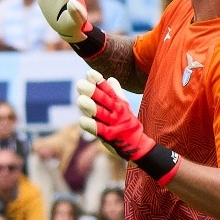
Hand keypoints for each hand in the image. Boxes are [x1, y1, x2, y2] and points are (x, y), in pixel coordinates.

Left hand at [76, 68, 177, 182]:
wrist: (139, 146)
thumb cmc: (128, 124)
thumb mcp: (124, 108)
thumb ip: (116, 93)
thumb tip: (111, 78)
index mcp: (119, 104)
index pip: (108, 91)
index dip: (99, 82)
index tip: (89, 73)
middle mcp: (117, 112)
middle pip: (104, 100)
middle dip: (92, 92)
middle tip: (80, 84)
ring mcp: (114, 124)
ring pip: (101, 114)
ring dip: (91, 107)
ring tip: (80, 100)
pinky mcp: (110, 137)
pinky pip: (100, 130)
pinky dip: (92, 126)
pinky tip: (82, 120)